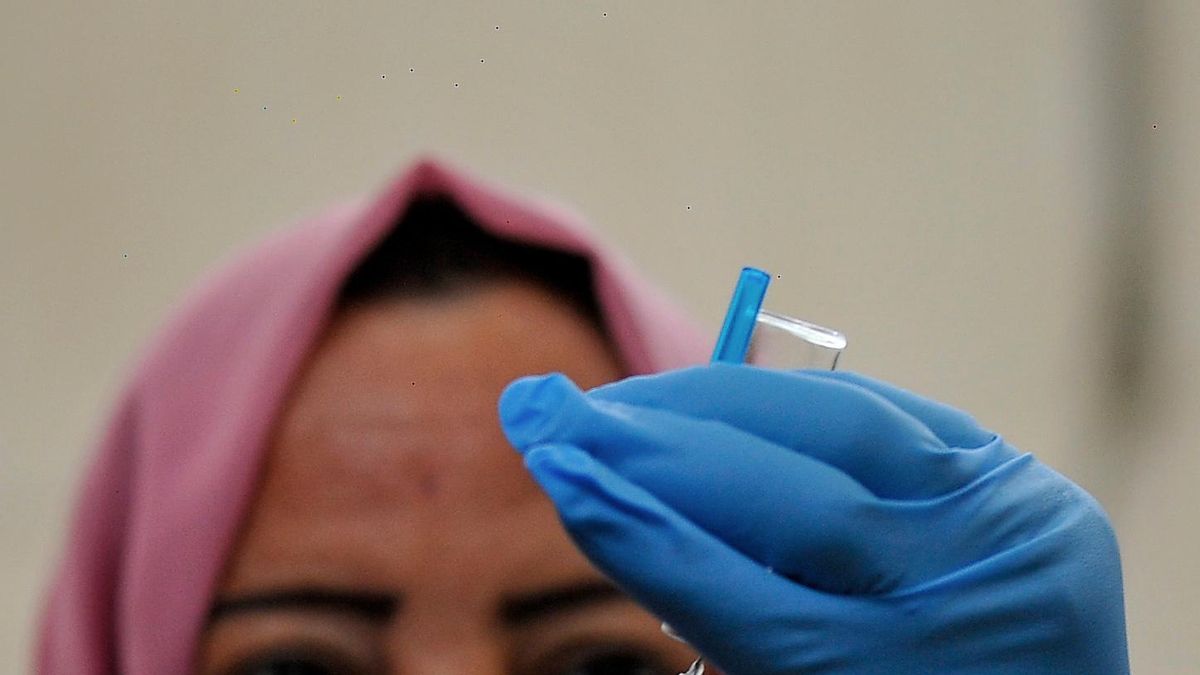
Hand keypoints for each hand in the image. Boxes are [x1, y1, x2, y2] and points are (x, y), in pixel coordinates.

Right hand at [498, 365, 1128, 673]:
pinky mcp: (1035, 490)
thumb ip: (726, 608)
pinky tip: (715, 400)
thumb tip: (626, 498)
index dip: (634, 525)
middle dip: (656, 447)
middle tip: (554, 412)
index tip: (553, 468)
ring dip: (715, 403)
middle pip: (789, 503)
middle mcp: (964, 603)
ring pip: (840, 428)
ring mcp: (1012, 534)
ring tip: (623, 404)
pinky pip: (886, 417)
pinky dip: (792, 406)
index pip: (736, 594)